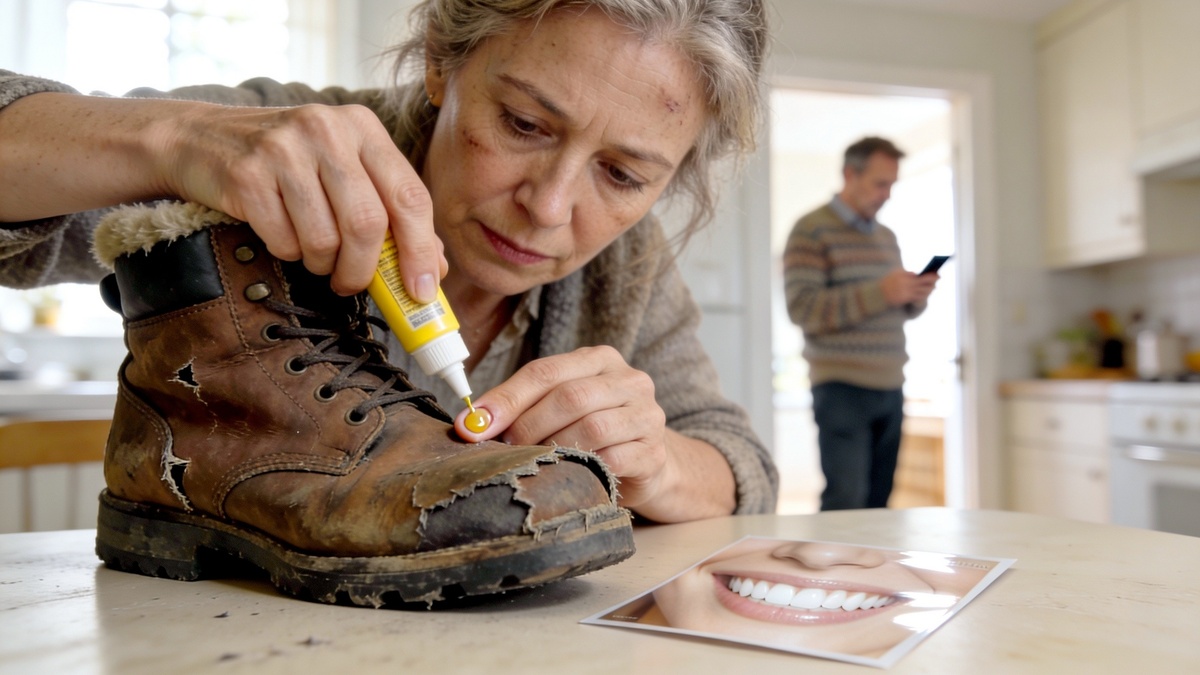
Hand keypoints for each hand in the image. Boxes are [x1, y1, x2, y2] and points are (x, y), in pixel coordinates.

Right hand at [162, 103, 445, 297]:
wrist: (201, 140)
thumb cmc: (289, 165)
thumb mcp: (346, 173)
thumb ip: (392, 214)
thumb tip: (434, 269)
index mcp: (364, 128)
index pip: (410, 196)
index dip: (420, 250)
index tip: (422, 291)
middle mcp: (327, 129)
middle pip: (368, 224)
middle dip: (364, 270)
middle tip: (352, 284)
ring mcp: (284, 148)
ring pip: (324, 239)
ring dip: (322, 264)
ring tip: (313, 253)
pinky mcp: (246, 173)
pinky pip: (284, 241)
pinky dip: (288, 253)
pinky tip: (281, 234)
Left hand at [454, 346, 677, 510]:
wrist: (650, 465)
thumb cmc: (594, 433)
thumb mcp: (561, 408)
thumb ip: (523, 407)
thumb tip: (471, 424)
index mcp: (599, 360)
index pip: (546, 371)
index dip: (506, 398)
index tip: (473, 425)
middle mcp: (629, 380)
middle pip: (570, 396)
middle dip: (528, 425)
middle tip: (503, 451)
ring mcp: (646, 415)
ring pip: (592, 427)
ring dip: (553, 448)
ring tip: (533, 464)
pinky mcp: (653, 452)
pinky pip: (613, 459)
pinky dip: (582, 469)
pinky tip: (566, 477)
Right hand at [880, 267, 936, 305]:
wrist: (877, 294)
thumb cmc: (886, 282)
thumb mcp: (894, 273)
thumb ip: (905, 273)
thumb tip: (915, 274)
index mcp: (903, 276)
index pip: (919, 275)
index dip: (929, 274)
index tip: (935, 272)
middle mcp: (905, 284)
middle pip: (922, 282)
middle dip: (932, 280)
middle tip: (939, 277)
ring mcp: (905, 293)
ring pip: (921, 291)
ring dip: (929, 288)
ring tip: (934, 286)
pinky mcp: (904, 299)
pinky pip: (916, 297)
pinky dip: (923, 295)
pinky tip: (927, 293)